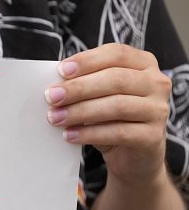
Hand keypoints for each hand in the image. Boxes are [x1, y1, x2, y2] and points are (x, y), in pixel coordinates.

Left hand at [45, 43, 172, 188]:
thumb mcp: (98, 96)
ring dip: (81, 111)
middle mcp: (156, 83)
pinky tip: (70, 135)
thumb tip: (54, 86)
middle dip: (79, 88)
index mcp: (143, 64)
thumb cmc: (111, 118)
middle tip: (51, 97)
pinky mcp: (153, 136)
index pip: (117, 54)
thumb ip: (84, 84)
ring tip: (55, 118)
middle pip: (115, 79)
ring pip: (117, 106)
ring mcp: (158, 109)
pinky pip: (119, 132)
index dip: (88, 60)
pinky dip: (90, 133)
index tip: (61, 71)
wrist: (132, 156)